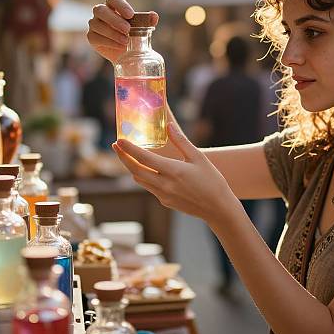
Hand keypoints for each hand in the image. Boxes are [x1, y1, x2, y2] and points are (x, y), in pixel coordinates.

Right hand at [87, 0, 158, 62]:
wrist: (128, 54)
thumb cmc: (134, 36)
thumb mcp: (143, 29)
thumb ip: (148, 21)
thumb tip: (154, 16)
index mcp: (113, 6)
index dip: (120, 5)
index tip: (130, 15)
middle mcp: (101, 13)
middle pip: (101, 10)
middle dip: (114, 20)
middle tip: (127, 29)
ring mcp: (94, 25)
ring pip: (97, 24)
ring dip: (112, 33)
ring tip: (126, 41)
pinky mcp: (92, 37)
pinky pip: (95, 37)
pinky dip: (109, 42)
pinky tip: (120, 47)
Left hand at [113, 123, 240, 225]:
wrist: (218, 208)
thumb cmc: (212, 181)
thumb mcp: (199, 158)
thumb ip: (181, 141)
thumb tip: (168, 126)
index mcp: (173, 171)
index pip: (143, 158)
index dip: (128, 149)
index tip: (118, 140)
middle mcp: (164, 185)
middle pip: (135, 170)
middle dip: (123, 158)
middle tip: (116, 146)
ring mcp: (163, 195)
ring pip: (140, 180)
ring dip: (132, 168)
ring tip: (128, 156)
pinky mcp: (165, 202)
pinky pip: (149, 187)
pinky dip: (144, 177)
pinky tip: (148, 170)